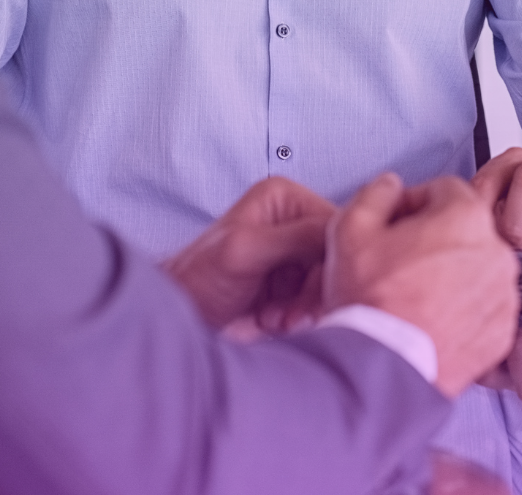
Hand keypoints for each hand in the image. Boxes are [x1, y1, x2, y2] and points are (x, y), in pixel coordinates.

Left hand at [162, 177, 333, 328]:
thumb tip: (341, 232)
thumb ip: (294, 236)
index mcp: (286, 198)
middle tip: (291, 317)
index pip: (336, 226)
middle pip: (336, 257)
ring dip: (306, 308)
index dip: (333, 262)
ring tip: (276, 320)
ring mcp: (294, 256)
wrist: (179, 317)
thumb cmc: (199, 277)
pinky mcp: (292, 285)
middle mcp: (294, 222)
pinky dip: (299, 317)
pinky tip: (273, 322)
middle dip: (315, 291)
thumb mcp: (246, 251)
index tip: (317, 294)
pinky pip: (316, 302)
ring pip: (328, 283)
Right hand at [326, 173, 517, 397]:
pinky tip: (429, 318)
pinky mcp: (501, 333)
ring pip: (475, 269)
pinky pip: (482, 308)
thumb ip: (375, 194)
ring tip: (412, 294)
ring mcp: (502, 296)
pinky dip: (461, 309)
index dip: (413, 202)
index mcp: (466, 218)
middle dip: (433, 239)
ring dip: (450, 274)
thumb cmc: (372, 303)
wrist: (383, 368)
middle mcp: (496, 253)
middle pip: (463, 229)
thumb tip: (389, 188)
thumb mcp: (352, 229)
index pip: (444, 189)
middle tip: (400, 260)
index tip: (397, 221)